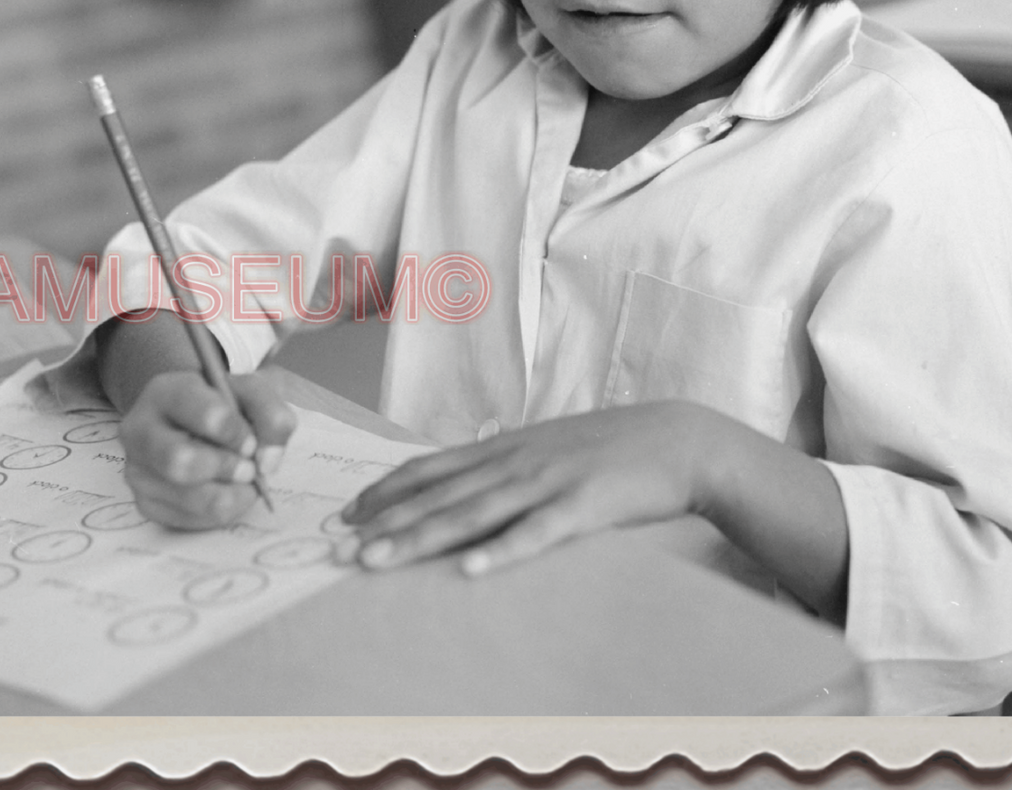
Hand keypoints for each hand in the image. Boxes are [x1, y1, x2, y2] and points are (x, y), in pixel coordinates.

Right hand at [119, 369, 295, 528]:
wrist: (202, 423)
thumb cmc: (227, 405)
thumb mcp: (254, 393)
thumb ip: (271, 416)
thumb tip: (267, 462)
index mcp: (167, 390)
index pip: (199, 411)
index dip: (232, 431)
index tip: (251, 441)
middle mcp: (140, 430)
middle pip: (180, 461)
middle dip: (226, 468)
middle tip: (249, 468)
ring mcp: (138, 470)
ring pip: (187, 497)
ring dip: (228, 494)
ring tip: (242, 480)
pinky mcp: (145, 503)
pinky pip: (188, 520)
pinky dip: (219, 511)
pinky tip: (227, 492)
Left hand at [338, 402, 713, 575]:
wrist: (677, 439)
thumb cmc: (611, 449)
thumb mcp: (548, 448)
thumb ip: (505, 466)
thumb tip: (462, 487)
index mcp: (506, 447)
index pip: (429, 468)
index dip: (384, 492)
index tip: (342, 515)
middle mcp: (516, 460)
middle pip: (438, 494)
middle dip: (383, 522)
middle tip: (335, 546)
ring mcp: (548, 482)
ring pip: (472, 513)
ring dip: (419, 539)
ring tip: (375, 563)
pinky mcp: (583, 506)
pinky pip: (536, 533)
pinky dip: (502, 552)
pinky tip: (471, 572)